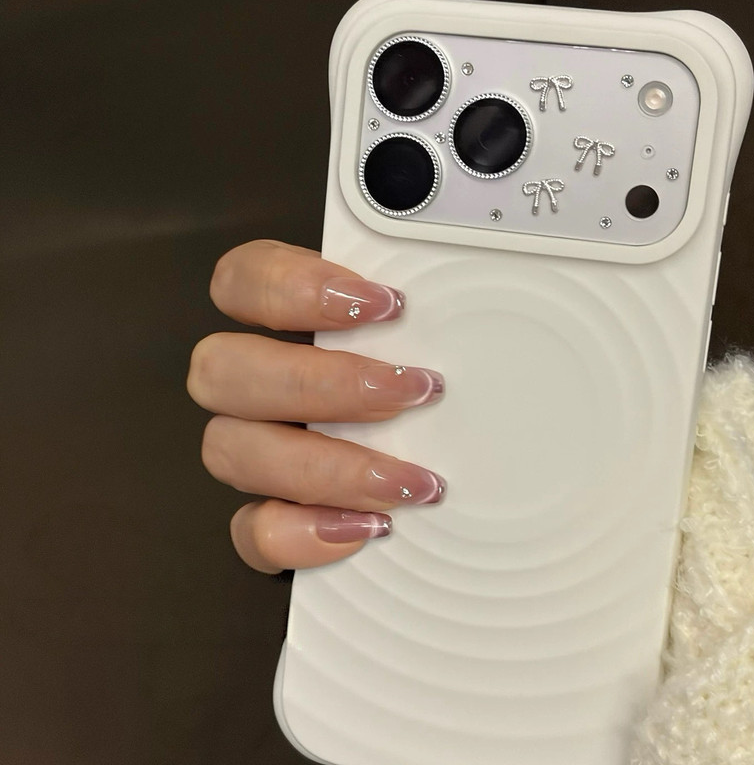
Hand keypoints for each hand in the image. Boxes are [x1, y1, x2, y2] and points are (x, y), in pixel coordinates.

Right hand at [187, 240, 444, 573]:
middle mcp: (251, 385)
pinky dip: (302, 535)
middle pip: (224, 369)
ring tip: (408, 478)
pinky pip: (253, 534)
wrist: (446, 479)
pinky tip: (364, 527)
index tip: (384, 304)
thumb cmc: (431, 386)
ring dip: (324, 466)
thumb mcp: (429, 340)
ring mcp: (251, 454)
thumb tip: (467, 307)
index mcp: (276, 324)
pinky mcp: (267, 520)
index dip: (294, 286)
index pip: (240, 281)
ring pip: (230, 451)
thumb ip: (419, 318)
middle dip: (320, 383)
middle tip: (408, 392)